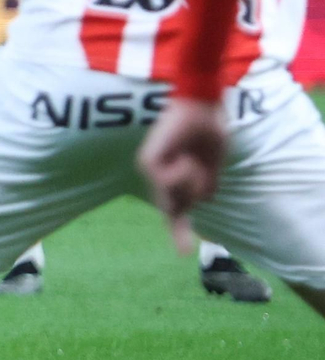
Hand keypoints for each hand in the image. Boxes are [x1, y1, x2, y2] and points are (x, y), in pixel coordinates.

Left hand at [137, 98, 226, 252]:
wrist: (201, 105)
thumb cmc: (208, 132)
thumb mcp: (211, 167)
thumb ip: (205, 186)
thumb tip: (202, 201)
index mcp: (174, 179)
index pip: (175, 211)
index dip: (180, 232)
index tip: (185, 253)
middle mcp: (158, 177)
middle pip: (178, 209)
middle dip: (193, 197)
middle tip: (197, 168)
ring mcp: (150, 170)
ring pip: (177, 198)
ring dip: (193, 183)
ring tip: (192, 159)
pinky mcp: (148, 162)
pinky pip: (170, 183)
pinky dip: (183, 175)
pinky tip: (184, 159)